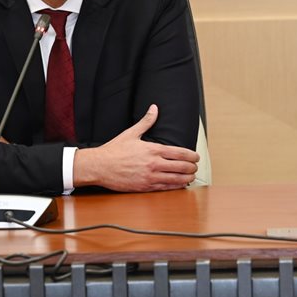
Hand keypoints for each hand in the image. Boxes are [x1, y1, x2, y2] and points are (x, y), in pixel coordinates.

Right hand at [73, 104, 198, 191]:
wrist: (100, 166)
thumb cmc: (114, 150)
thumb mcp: (131, 133)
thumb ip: (146, 121)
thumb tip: (154, 108)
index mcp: (153, 149)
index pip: (180, 153)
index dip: (192, 156)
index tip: (196, 157)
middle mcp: (154, 164)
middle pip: (181, 167)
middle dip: (192, 167)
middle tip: (196, 167)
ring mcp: (150, 177)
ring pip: (175, 179)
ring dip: (186, 178)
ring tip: (191, 177)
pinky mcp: (144, 187)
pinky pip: (164, 188)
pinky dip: (175, 187)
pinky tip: (180, 186)